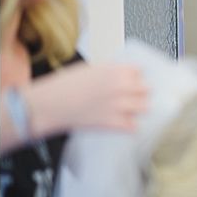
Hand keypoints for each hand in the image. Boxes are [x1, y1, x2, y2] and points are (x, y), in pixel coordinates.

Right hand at [29, 63, 147, 135]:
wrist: (49, 106)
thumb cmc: (64, 86)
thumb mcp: (89, 69)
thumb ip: (109, 72)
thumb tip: (122, 75)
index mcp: (115, 71)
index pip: (140, 71)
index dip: (134, 77)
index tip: (131, 81)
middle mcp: (122, 87)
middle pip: (147, 89)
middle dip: (140, 93)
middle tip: (131, 96)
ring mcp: (121, 106)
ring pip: (145, 107)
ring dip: (138, 109)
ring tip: (129, 110)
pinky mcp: (115, 123)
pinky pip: (134, 126)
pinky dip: (130, 126)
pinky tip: (122, 123)